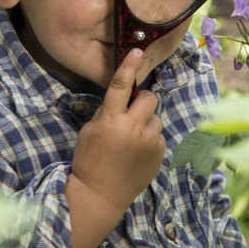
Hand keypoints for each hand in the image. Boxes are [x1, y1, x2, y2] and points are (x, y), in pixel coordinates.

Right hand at [71, 49, 165, 212]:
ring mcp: (149, 142)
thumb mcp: (90, 132)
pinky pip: (158, 136)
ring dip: (146, 122)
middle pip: (149, 98)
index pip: (121, 86)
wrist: (100, 195)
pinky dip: (150, 139)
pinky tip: (137, 153)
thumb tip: (122, 101)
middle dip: (141, 101)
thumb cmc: (89, 161)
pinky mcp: (159, 154)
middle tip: (131, 114)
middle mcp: (133, 128)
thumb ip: (107, 113)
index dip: (129, 66)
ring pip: (156, 118)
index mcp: (111, 121)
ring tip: (132, 140)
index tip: (137, 51)